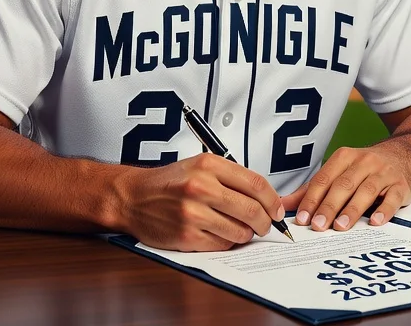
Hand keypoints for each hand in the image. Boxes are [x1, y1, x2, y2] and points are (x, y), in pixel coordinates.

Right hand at [113, 153, 285, 251]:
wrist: (133, 197)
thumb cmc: (170, 182)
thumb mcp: (200, 166)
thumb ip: (232, 178)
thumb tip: (266, 198)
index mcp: (209, 165)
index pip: (256, 184)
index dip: (273, 201)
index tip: (278, 210)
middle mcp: (201, 187)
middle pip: (253, 210)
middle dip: (266, 222)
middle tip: (266, 225)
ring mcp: (193, 213)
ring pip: (240, 231)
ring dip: (246, 234)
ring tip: (239, 228)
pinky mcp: (187, 236)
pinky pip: (222, 244)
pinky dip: (227, 242)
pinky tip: (219, 233)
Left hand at [285, 142, 410, 231]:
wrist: (402, 156)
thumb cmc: (364, 169)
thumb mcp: (339, 172)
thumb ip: (313, 189)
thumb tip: (283, 204)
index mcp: (344, 157)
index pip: (324, 179)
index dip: (312, 198)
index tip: (302, 218)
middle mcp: (364, 162)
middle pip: (343, 185)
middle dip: (329, 206)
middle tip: (318, 225)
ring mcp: (384, 172)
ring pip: (366, 191)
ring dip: (352, 209)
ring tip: (341, 226)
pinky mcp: (400, 185)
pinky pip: (392, 197)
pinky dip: (384, 210)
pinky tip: (375, 222)